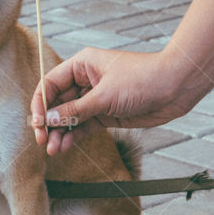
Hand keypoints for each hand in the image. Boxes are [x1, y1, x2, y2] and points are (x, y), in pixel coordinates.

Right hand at [30, 48, 200, 154]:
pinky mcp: (106, 114)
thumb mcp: (106, 95)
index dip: (40, 104)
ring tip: (53, 149)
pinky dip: (73, 136)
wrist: (175, 88)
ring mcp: (96, 98)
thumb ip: (76, 110)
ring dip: (60, 133)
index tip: (37, 123)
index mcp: (82, 64)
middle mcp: (86, 80)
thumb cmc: (144, 78)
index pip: (51, 83)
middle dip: (49, 122)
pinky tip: (64, 146)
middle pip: (58, 103)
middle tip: (42, 140)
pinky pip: (83, 126)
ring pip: (70, 117)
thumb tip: (51, 119)